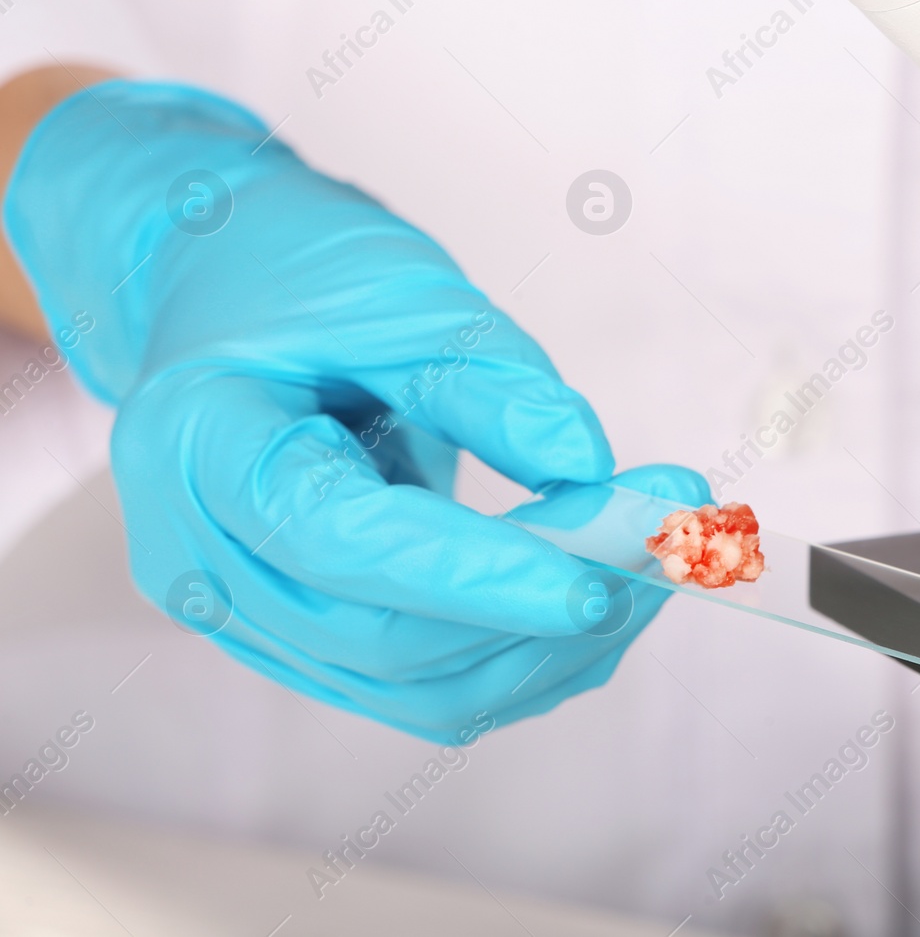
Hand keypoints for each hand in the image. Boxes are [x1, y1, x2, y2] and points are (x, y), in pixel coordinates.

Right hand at [3, 80, 707, 741]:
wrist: (226, 291)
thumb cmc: (302, 276)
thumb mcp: (400, 295)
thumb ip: (490, 384)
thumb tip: (588, 471)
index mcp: (201, 447)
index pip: (341, 541)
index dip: (476, 575)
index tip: (600, 580)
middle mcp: (206, 560)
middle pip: (387, 640)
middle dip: (546, 610)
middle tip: (672, 540)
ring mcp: (253, 617)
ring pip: (420, 689)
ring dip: (558, 645)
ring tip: (659, 559)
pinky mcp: (312, 643)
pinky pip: (430, 688)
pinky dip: (530, 657)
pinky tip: (607, 597)